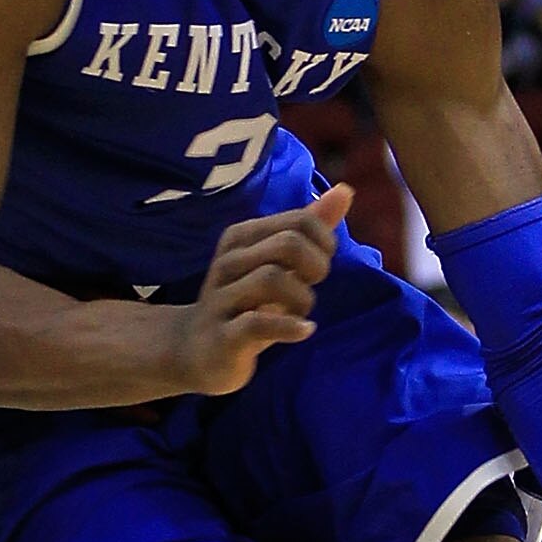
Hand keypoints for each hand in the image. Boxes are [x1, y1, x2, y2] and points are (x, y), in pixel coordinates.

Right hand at [174, 185, 350, 396]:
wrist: (196, 351)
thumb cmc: (246, 302)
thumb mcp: (277, 263)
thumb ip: (309, 228)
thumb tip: (345, 191)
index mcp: (241, 237)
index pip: (299, 221)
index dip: (323, 242)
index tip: (318, 266)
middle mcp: (228, 261)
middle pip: (288, 244)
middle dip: (316, 266)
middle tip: (310, 286)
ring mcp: (222, 298)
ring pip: (273, 279)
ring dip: (302, 299)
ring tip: (301, 312)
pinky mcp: (223, 336)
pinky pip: (257, 324)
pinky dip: (289, 327)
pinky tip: (305, 330)